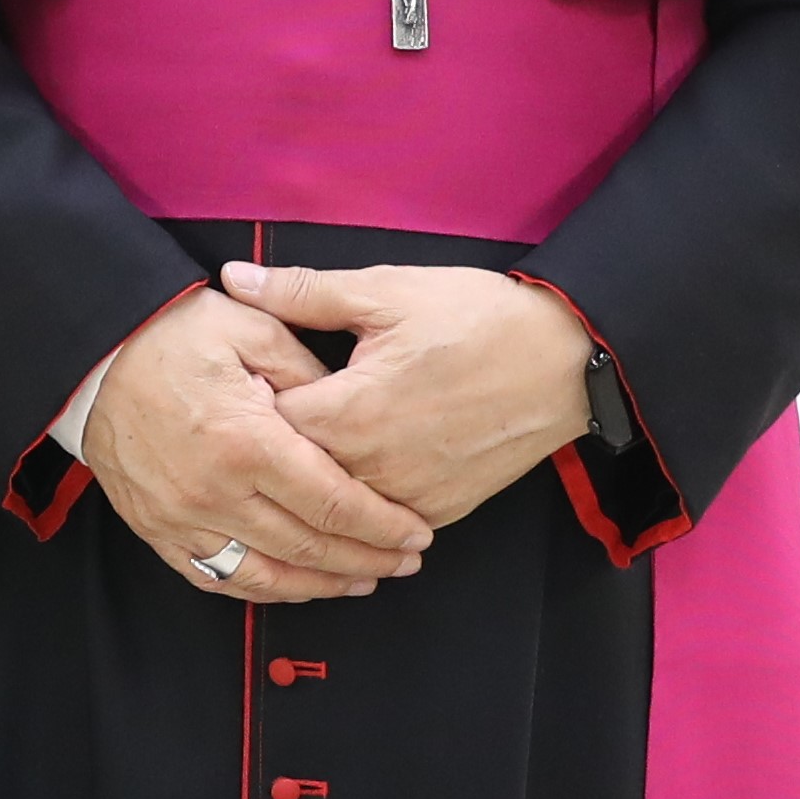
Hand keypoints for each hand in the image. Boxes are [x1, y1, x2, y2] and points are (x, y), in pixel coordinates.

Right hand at [79, 286, 434, 604]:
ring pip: (267, 575)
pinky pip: (217, 577)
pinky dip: (264, 588)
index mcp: (246, 442)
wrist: (91, 357)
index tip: (416, 533)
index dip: (381, 525)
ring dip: (322, 584)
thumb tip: (350, 414)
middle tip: (406, 561)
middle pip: (308, 547)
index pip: (332, 503)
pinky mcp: (158, 531)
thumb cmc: (172, 335)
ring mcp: (182, 519)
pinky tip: (297, 583)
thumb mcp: (251, 330)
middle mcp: (215, 493)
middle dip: (367, 560)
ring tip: (364, 579)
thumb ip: (308, 373)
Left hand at [219, 260, 592, 529]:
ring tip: (312, 446)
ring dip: (316, 481)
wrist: (566, 359)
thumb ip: (301, 292)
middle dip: (274, 449)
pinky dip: (361, 503)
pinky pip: (379, 521)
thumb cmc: (477, 318)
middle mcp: (370, 469)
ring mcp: (406, 499)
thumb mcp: (386, 291)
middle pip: (291, 475)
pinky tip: (357, 474)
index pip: (263, 428)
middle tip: (266, 420)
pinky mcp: (438, 512)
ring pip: (334, 505)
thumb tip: (234, 278)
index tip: (244, 388)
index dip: (247, 406)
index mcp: (347, 413)